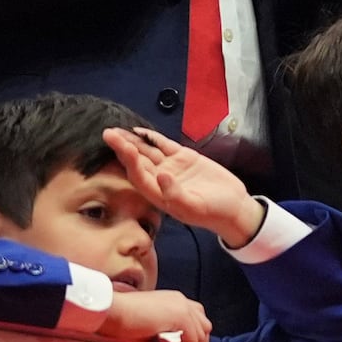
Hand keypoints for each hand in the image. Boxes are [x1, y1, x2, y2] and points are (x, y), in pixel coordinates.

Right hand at [99, 289, 210, 341]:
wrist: (112, 309)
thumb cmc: (122, 315)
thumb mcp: (148, 320)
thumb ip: (163, 327)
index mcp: (173, 299)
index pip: (196, 315)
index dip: (192, 334)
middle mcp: (180, 300)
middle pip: (204, 324)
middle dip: (196, 341)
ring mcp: (182, 307)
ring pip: (201, 333)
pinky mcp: (180, 316)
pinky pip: (191, 340)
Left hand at [104, 127, 262, 248]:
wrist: (234, 207)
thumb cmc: (214, 211)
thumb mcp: (195, 207)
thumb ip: (176, 194)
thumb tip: (161, 175)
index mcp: (159, 194)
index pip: (138, 175)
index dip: (129, 160)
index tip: (120, 147)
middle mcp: (161, 179)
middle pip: (138, 161)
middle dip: (123, 148)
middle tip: (108, 133)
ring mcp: (172, 167)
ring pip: (148, 152)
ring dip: (133, 141)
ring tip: (116, 130)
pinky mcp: (184, 157)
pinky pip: (164, 145)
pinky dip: (152, 138)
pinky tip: (139, 131)